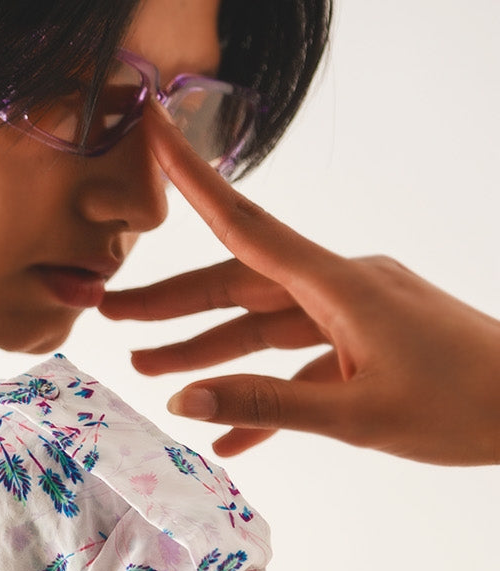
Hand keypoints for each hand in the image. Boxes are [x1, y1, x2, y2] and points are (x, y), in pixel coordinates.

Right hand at [101, 103, 499, 464]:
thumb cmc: (461, 406)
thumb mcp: (357, 416)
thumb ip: (266, 407)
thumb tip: (184, 400)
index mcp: (341, 287)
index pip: (248, 229)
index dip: (195, 185)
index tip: (154, 137)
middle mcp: (343, 289)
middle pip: (241, 286)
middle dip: (173, 303)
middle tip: (108, 311)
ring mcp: (357, 318)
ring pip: (266, 328)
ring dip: (210, 352)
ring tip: (149, 370)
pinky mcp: (369, 350)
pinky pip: (302, 367)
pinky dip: (265, 394)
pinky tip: (229, 433)